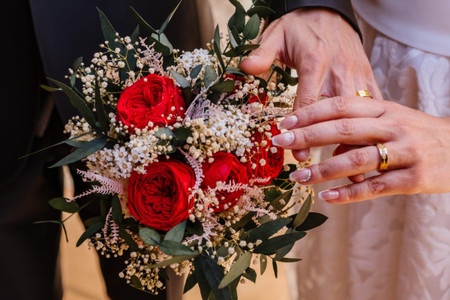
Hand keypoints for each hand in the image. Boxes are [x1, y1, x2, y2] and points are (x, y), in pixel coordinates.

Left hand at [240, 8, 381, 161]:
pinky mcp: (368, 77)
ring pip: (360, 114)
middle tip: (325, 170)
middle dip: (329, 143)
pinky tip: (367, 149)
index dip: (303, 131)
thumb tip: (246, 67)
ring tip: (352, 171)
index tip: (297, 155)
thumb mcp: (276, 34)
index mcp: (315, 62)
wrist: (330, 10)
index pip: (308, 102)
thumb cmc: (299, 26)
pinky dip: (371, 128)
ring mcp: (357, 75)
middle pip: (336, 113)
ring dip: (356, 141)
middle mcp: (339, 71)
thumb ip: (262, 53)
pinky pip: (373, 106)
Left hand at [272, 96, 449, 202]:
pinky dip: (349, 193)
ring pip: (356, 160)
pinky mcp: (413, 179)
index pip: (340, 105)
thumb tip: (326, 142)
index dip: (310, 112)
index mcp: (384, 108)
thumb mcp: (390, 118)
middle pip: (343, 129)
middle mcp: (393, 126)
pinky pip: (375, 187)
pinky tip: (328, 197)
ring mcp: (405, 152)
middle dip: (308, 136)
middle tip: (280, 144)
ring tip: (299, 178)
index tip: (285, 122)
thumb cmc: (415, 132)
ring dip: (324, 170)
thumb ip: (357, 126)